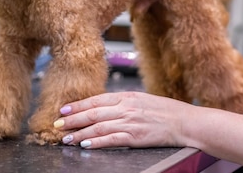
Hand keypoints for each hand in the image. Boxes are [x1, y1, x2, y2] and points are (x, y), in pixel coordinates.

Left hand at [53, 91, 189, 148]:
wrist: (185, 122)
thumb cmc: (167, 111)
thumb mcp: (143, 100)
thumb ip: (125, 103)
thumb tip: (104, 107)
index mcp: (128, 96)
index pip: (97, 100)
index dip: (78, 105)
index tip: (64, 110)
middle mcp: (126, 108)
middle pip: (93, 113)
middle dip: (72, 120)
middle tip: (57, 125)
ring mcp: (130, 122)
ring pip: (98, 127)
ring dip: (79, 133)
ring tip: (66, 138)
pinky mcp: (135, 137)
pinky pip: (111, 140)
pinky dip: (97, 142)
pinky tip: (86, 144)